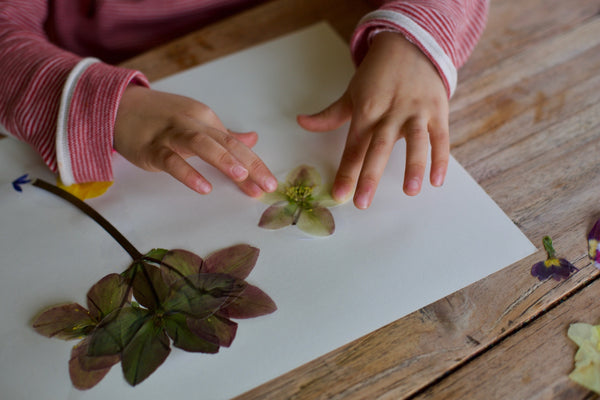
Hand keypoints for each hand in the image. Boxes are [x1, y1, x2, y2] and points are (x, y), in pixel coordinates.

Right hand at [114, 86, 276, 196]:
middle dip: (249, 165)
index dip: (255, 164)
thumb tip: (253, 140)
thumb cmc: (160, 117)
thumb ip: (224, 135)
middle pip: (226, 144)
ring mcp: (171, 134)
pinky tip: (203, 187)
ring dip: (222, 159)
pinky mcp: (151, 148)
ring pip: (201, 144)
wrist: (117, 106)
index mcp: (206, 119)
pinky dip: (188, 173)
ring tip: (241, 176)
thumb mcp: (196, 122)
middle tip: (266, 185)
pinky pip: (171, 160)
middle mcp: (192, 123)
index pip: (236, 144)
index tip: (269, 184)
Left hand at [297, 32, 448, 208]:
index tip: (339, 195)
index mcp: (366, 111)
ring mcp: (415, 112)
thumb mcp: (352, 93)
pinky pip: (440, 137)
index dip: (346, 172)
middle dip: (370, 176)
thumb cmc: (377, 74)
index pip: (354, 147)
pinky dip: (440, 158)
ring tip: (410, 191)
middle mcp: (390, 113)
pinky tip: (437, 180)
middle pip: (379, 148)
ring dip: (413, 166)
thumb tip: (301, 122)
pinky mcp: (437, 110)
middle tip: (363, 202)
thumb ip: (329, 115)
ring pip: (415, 141)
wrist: (411, 44)